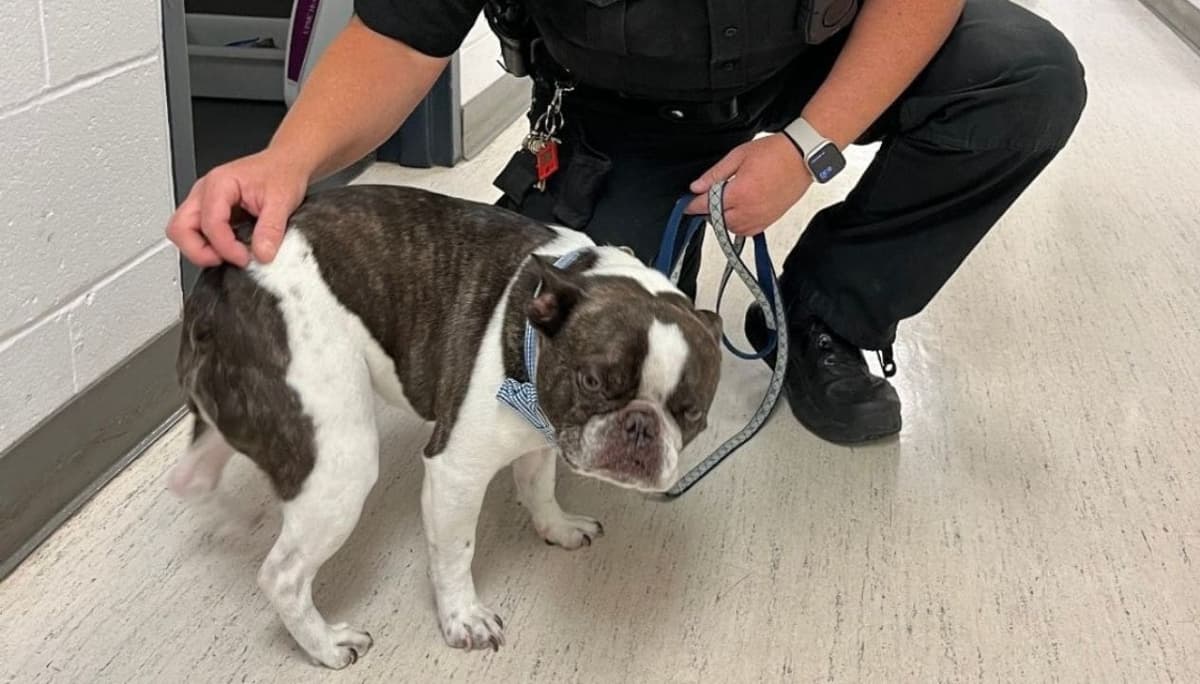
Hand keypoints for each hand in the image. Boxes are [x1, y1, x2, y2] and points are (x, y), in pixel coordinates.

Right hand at [166, 149, 309, 266]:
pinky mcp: (209, 211)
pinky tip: (230, 248)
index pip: (209, 223)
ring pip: (182, 231)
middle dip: (199, 251)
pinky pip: (196, 232)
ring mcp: (204, 201)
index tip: (245, 258)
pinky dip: (208, 246)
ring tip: (229, 255)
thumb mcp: (282, 201)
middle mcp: (205, 191)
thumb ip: (271, 229)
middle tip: (226, 260)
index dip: (225, 247)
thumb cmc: (281, 173)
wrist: (286, 163)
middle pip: (179, 228)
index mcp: (219, 183)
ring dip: (201, 249)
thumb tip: (262, 254)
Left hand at [685, 134, 811, 235]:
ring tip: (726, 203)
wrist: (802, 157)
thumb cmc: (775, 153)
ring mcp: (760, 217)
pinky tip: (739, 211)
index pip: (707, 205)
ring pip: (732, 228)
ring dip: (724, 219)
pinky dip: (739, 225)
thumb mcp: (738, 156)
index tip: (687, 204)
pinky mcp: (769, 220)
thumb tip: (697, 186)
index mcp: (739, 192)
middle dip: (709, 211)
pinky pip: (747, 231)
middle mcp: (749, 209)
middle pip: (717, 220)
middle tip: (708, 199)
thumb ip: (715, 174)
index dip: (693, 204)